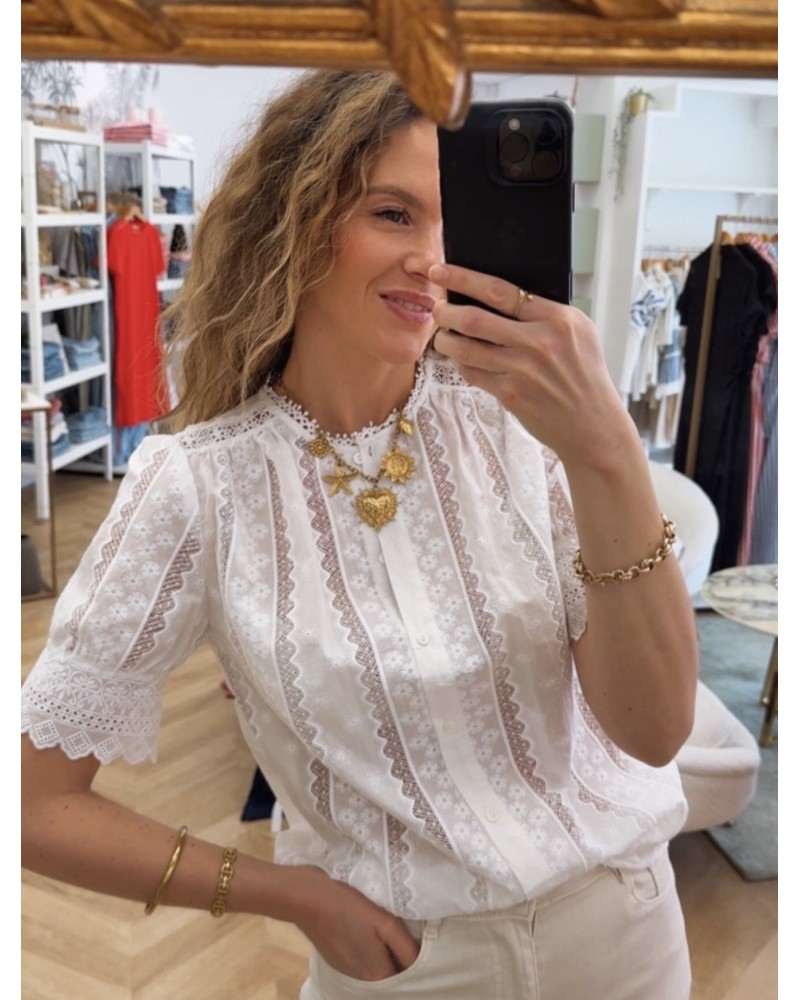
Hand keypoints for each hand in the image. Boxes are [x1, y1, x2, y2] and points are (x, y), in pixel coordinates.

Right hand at [287, 865, 419, 981]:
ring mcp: (346, 971)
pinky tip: (364, 929)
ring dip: (383, 953)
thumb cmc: (348, 906)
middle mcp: (361, 981)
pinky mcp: (336, 959)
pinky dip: (367, 949)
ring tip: (383, 929)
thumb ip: (406, 947)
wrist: (307, 898)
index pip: (406, 977)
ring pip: (375, 966)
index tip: (414, 939)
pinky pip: (360, 960)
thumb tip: (421, 963)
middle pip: (390, 974)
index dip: (413, 959)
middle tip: (401, 932)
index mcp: (376, 975)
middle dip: (398, 956)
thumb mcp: (385, 922)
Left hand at [429, 263, 635, 468]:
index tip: (440, 271)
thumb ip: (545, 313)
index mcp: (557, 319)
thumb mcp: (579, 332)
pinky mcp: (510, 395)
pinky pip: (473, 374)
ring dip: (446, 340)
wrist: (593, 424)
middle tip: (438, 309)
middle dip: (446, 312)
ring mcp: (522, 371)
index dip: (463, 278)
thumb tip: (500, 296)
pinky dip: (462, 364)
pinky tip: (462, 360)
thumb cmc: (585, 375)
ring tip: (443, 335)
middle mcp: (538, 343)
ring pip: (466, 349)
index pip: (500, 290)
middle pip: (474, 319)